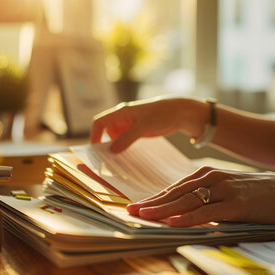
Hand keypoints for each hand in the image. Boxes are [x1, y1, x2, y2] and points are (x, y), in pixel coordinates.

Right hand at [90, 96, 206, 152]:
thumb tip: (111, 150)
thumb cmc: (162, 114)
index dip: (95, 135)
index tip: (96, 151)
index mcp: (121, 112)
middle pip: (106, 132)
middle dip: (105, 145)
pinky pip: (125, 141)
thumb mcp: (144, 127)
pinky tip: (128, 158)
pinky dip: (124, 148)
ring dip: (116, 148)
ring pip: (115, 138)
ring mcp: (130, 125)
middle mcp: (123, 118)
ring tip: (118, 162)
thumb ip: (127, 138)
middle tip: (108, 161)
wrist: (180, 113)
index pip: (100, 122)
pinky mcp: (137, 131)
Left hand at [126, 166, 274, 226]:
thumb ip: (207, 196)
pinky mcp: (235, 204)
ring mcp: (223, 190)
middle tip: (131, 211)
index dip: (155, 197)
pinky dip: (187, 218)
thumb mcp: (227, 189)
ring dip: (163, 210)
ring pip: (187, 201)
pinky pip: (206, 212)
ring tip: (144, 216)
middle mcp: (212, 178)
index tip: (137, 205)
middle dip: (152, 203)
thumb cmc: (257, 193)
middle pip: (176, 193)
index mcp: (207, 174)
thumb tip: (183, 210)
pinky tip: (173, 222)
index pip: (175, 188)